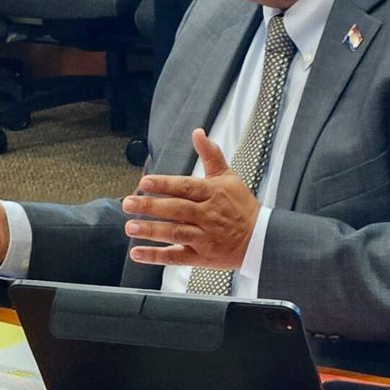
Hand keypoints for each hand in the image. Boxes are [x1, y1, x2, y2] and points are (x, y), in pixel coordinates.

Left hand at [122, 128, 259, 270]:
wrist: (262, 239)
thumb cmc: (242, 206)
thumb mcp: (229, 177)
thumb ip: (211, 154)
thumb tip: (198, 133)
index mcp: (212, 193)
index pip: (185, 187)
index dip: (164, 184)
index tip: (144, 182)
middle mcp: (207, 215)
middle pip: (176, 210)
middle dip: (150, 206)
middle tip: (128, 203)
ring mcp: (204, 237)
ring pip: (175, 233)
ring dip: (151, 231)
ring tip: (130, 226)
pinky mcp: (201, 257)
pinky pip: (177, 257)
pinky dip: (156, 256)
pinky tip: (137, 253)